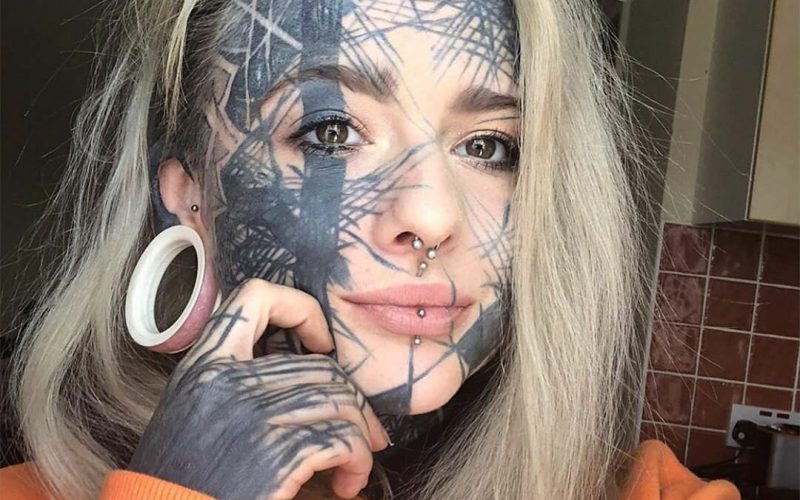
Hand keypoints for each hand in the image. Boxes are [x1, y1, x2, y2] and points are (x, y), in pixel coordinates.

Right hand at [128, 279, 388, 498]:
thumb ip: (236, 377)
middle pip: (321, 366)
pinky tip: (346, 482)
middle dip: (355, 401)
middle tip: (366, 432)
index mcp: (204, 363)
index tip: (321, 345)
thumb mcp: (196, 407)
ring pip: (340, 401)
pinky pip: (343, 440)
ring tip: (355, 463)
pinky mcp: (275, 456)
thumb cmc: (184, 474)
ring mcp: (251, 416)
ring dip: (361, 436)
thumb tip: (304, 362)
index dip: (302, 308)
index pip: (257, 296)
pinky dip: (357, 462)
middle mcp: (226, 381)